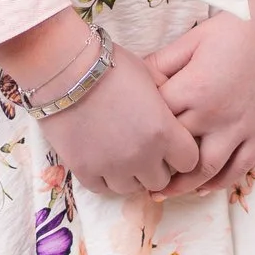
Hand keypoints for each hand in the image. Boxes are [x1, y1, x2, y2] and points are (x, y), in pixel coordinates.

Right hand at [0, 10, 199, 198]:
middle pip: (162, 180)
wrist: (64, 69)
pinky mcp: (85, 172)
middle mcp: (142, 156)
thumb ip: (169, 100)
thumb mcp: (151, 75)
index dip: (182, 153)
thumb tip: (177, 112)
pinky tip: (101, 159)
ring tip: (120, 153)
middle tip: (144, 148)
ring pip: (132, 189)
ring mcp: (112, 167)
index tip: (171, 144)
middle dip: (156, 166)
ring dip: (130, 175)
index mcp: (164, 132)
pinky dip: (104, 177)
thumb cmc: (111, 66)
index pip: (190, 162)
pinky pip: (103, 189)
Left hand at [145, 0, 254, 197]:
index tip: (128, 130)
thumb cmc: (239, 27)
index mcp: (194, 88)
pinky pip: (239, 169)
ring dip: (182, 186)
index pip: (156, 119)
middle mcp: (215, 115)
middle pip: (176, 150)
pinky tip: (202, 188)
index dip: (139, 125)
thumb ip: (163, 62)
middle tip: (134, 170)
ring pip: (206, 170)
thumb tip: (135, 79)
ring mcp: (241, 128)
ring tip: (161, 193)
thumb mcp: (194, 38)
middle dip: (154, 162)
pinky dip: (219, 183)